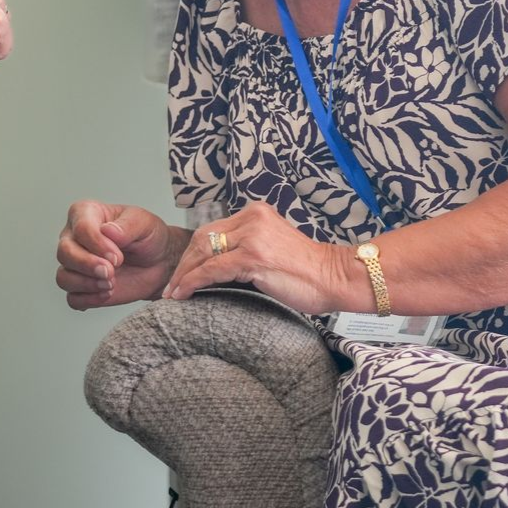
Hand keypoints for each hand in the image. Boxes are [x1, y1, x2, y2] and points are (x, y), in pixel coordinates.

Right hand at [56, 201, 181, 309]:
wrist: (159, 262)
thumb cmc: (148, 237)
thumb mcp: (144, 223)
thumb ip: (127, 225)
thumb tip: (108, 231)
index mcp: (86, 214)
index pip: (80, 228)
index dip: (97, 244)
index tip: (118, 255)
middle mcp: (74, 238)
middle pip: (64, 252)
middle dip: (87, 265)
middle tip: (111, 271)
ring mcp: (75, 264)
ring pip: (63, 277)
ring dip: (87, 284)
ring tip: (111, 284)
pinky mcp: (82, 287)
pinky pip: (73, 298)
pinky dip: (89, 299)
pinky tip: (107, 293)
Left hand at [162, 201, 353, 314]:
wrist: (336, 278)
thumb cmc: (307, 272)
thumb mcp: (271, 247)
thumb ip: (245, 247)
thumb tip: (213, 265)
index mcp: (255, 213)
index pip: (211, 231)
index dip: (191, 254)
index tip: (181, 272)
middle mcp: (251, 219)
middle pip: (202, 239)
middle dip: (183, 264)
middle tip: (171, 286)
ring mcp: (252, 236)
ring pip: (203, 253)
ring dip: (184, 275)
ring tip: (173, 293)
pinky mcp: (253, 256)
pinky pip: (212, 269)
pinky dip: (194, 281)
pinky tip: (184, 293)